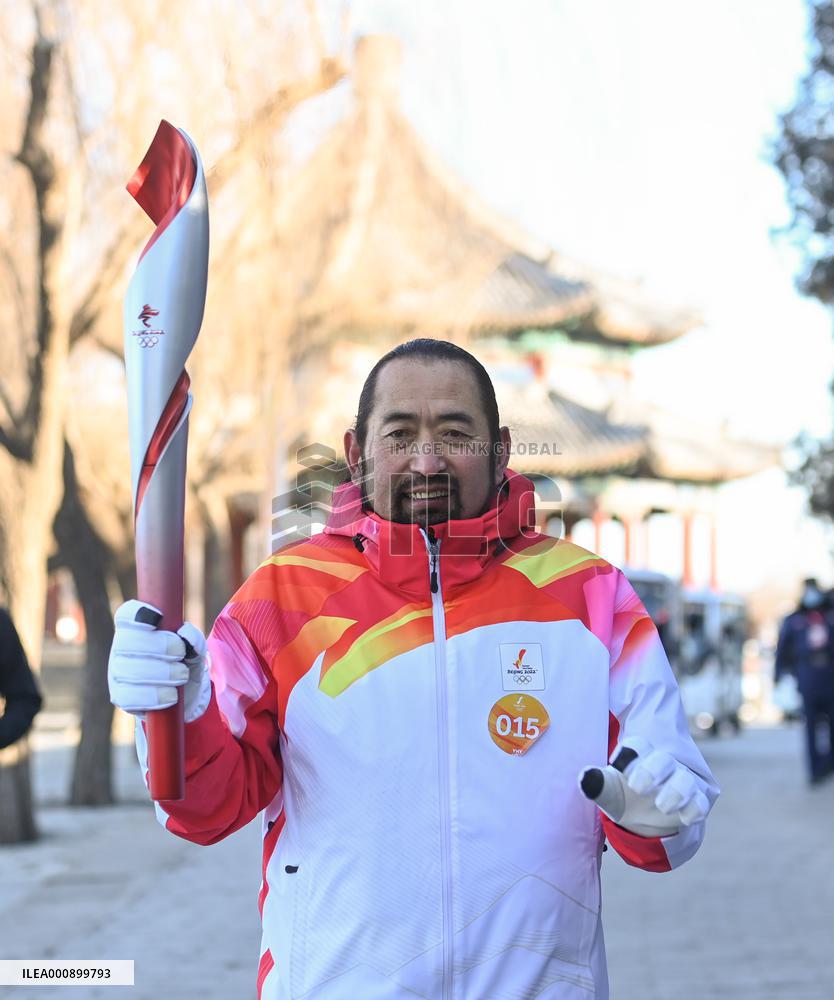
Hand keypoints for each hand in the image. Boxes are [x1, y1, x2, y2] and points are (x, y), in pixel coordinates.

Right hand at [108, 600, 210, 722]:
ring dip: (162, 673)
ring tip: (181, 676)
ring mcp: (118, 673)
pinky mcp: (120, 697)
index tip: (158, 617)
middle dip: (159, 646)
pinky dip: (154, 696)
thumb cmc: (185, 662)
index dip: (137, 614)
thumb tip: (185, 634)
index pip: (126, 615)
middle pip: (128, 642)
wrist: (185, 695)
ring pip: (130, 671)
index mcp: (136, 628)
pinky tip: (170, 695)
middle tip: (180, 653)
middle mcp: (121, 648)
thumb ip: (193, 639)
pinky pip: (130, 697)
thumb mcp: (195, 649)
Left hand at [579, 737, 710, 836]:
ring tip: (662, 805)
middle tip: (637, 786)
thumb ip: (596, 782)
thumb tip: (585, 778)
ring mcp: (681, 781)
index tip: (617, 764)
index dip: (630, 752)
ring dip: (675, 790)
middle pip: (663, 759)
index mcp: (639, 756)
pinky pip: (700, 802)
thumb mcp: (608, 790)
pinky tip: (685, 818)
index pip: (638, 746)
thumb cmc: (623, 794)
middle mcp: (663, 764)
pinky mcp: (696, 800)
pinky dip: (694, 809)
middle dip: (652, 769)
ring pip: (685, 779)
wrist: (643, 817)